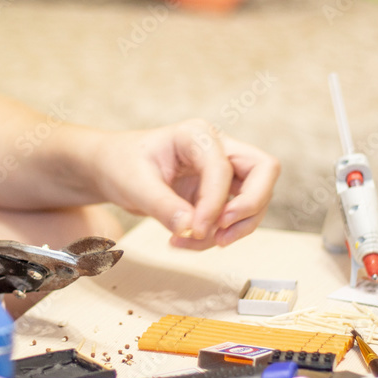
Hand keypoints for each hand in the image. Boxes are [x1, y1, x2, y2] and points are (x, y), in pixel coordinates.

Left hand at [92, 120, 279, 248]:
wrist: (112, 170)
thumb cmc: (121, 165)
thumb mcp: (134, 184)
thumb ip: (162, 206)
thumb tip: (192, 230)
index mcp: (197, 135)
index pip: (223, 168)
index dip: (215, 203)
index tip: (195, 231)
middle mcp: (219, 148)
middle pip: (264, 171)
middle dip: (250, 207)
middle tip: (221, 235)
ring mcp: (224, 170)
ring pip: (255, 199)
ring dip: (234, 229)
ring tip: (191, 242)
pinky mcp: (220, 193)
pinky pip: (235, 217)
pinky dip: (218, 235)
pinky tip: (184, 241)